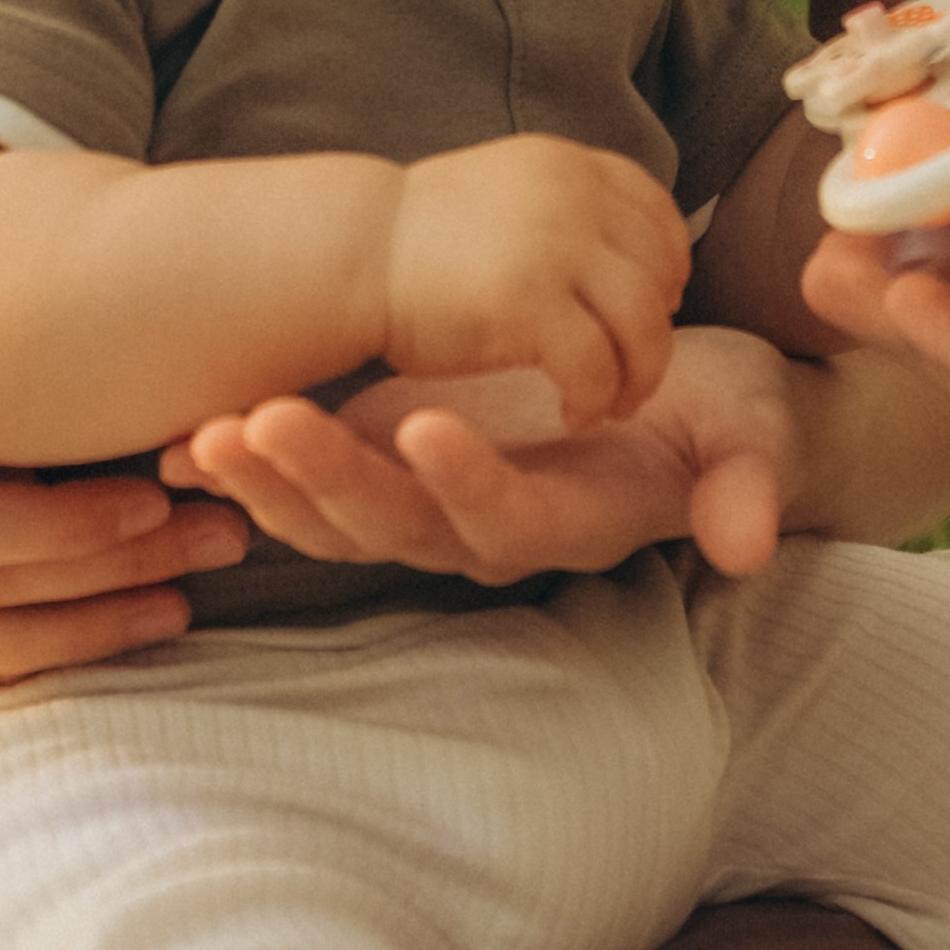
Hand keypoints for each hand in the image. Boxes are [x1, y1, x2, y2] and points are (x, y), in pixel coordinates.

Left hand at [159, 325, 797, 583]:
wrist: (696, 409)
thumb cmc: (731, 418)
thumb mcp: (756, 436)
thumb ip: (750, 485)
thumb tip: (754, 540)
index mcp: (571, 521)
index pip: (506, 517)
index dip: (467, 481)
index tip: (428, 426)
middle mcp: (491, 529)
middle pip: (399, 525)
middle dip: (327, 481)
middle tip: (261, 424)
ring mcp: (438, 506)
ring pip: (344, 518)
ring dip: (274, 483)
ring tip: (208, 435)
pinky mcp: (402, 469)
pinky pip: (321, 492)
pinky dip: (259, 473)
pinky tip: (192, 441)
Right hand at [383, 136, 688, 433]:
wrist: (350, 254)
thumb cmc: (420, 240)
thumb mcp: (506, 193)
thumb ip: (562, 206)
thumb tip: (623, 248)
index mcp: (567, 165)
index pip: (654, 211)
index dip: (666, 264)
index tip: (655, 305)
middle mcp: (572, 196)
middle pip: (659, 269)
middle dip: (657, 326)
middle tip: (637, 370)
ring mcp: (554, 247)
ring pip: (644, 322)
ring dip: (641, 371)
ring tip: (614, 402)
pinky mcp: (529, 305)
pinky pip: (596, 365)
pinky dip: (596, 398)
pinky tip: (575, 413)